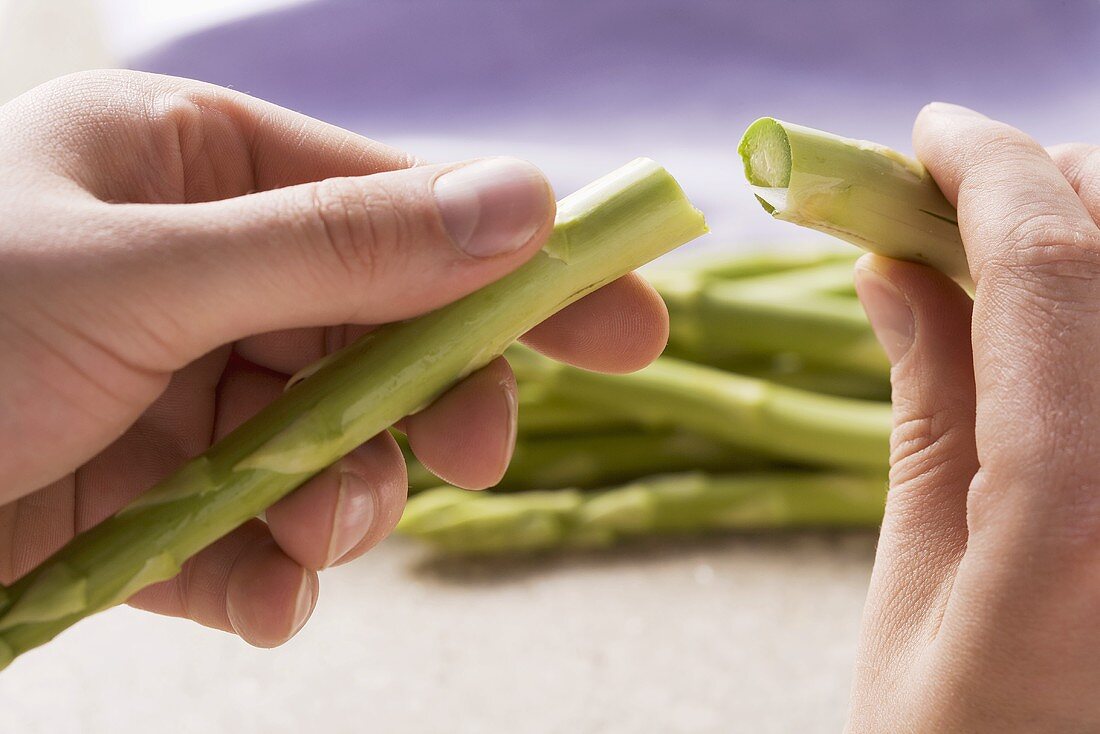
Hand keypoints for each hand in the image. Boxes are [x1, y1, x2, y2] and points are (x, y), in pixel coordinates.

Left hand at [0, 71, 667, 647]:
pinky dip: (268, 571)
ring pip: (329, 440)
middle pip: (379, 331)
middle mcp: (192, 269)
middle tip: (473, 459)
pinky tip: (250, 599)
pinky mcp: (146, 494)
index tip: (629, 318)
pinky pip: (255, 528)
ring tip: (305, 540)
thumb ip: (342, 249)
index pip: (400, 205)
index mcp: (188, 170)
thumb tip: (523, 201)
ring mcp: (174, 385)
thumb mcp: (142, 280)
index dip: (516, 265)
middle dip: (426, 403)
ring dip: (340, 500)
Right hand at [849, 103, 1099, 729]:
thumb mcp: (917, 583)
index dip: (985, 166)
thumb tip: (891, 265)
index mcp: (1077, 505)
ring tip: (980, 272)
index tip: (926, 133)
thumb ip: (927, 404)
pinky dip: (1096, 312)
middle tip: (937, 206)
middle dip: (1035, 187)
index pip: (1051, 261)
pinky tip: (1041, 337)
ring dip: (1072, 244)